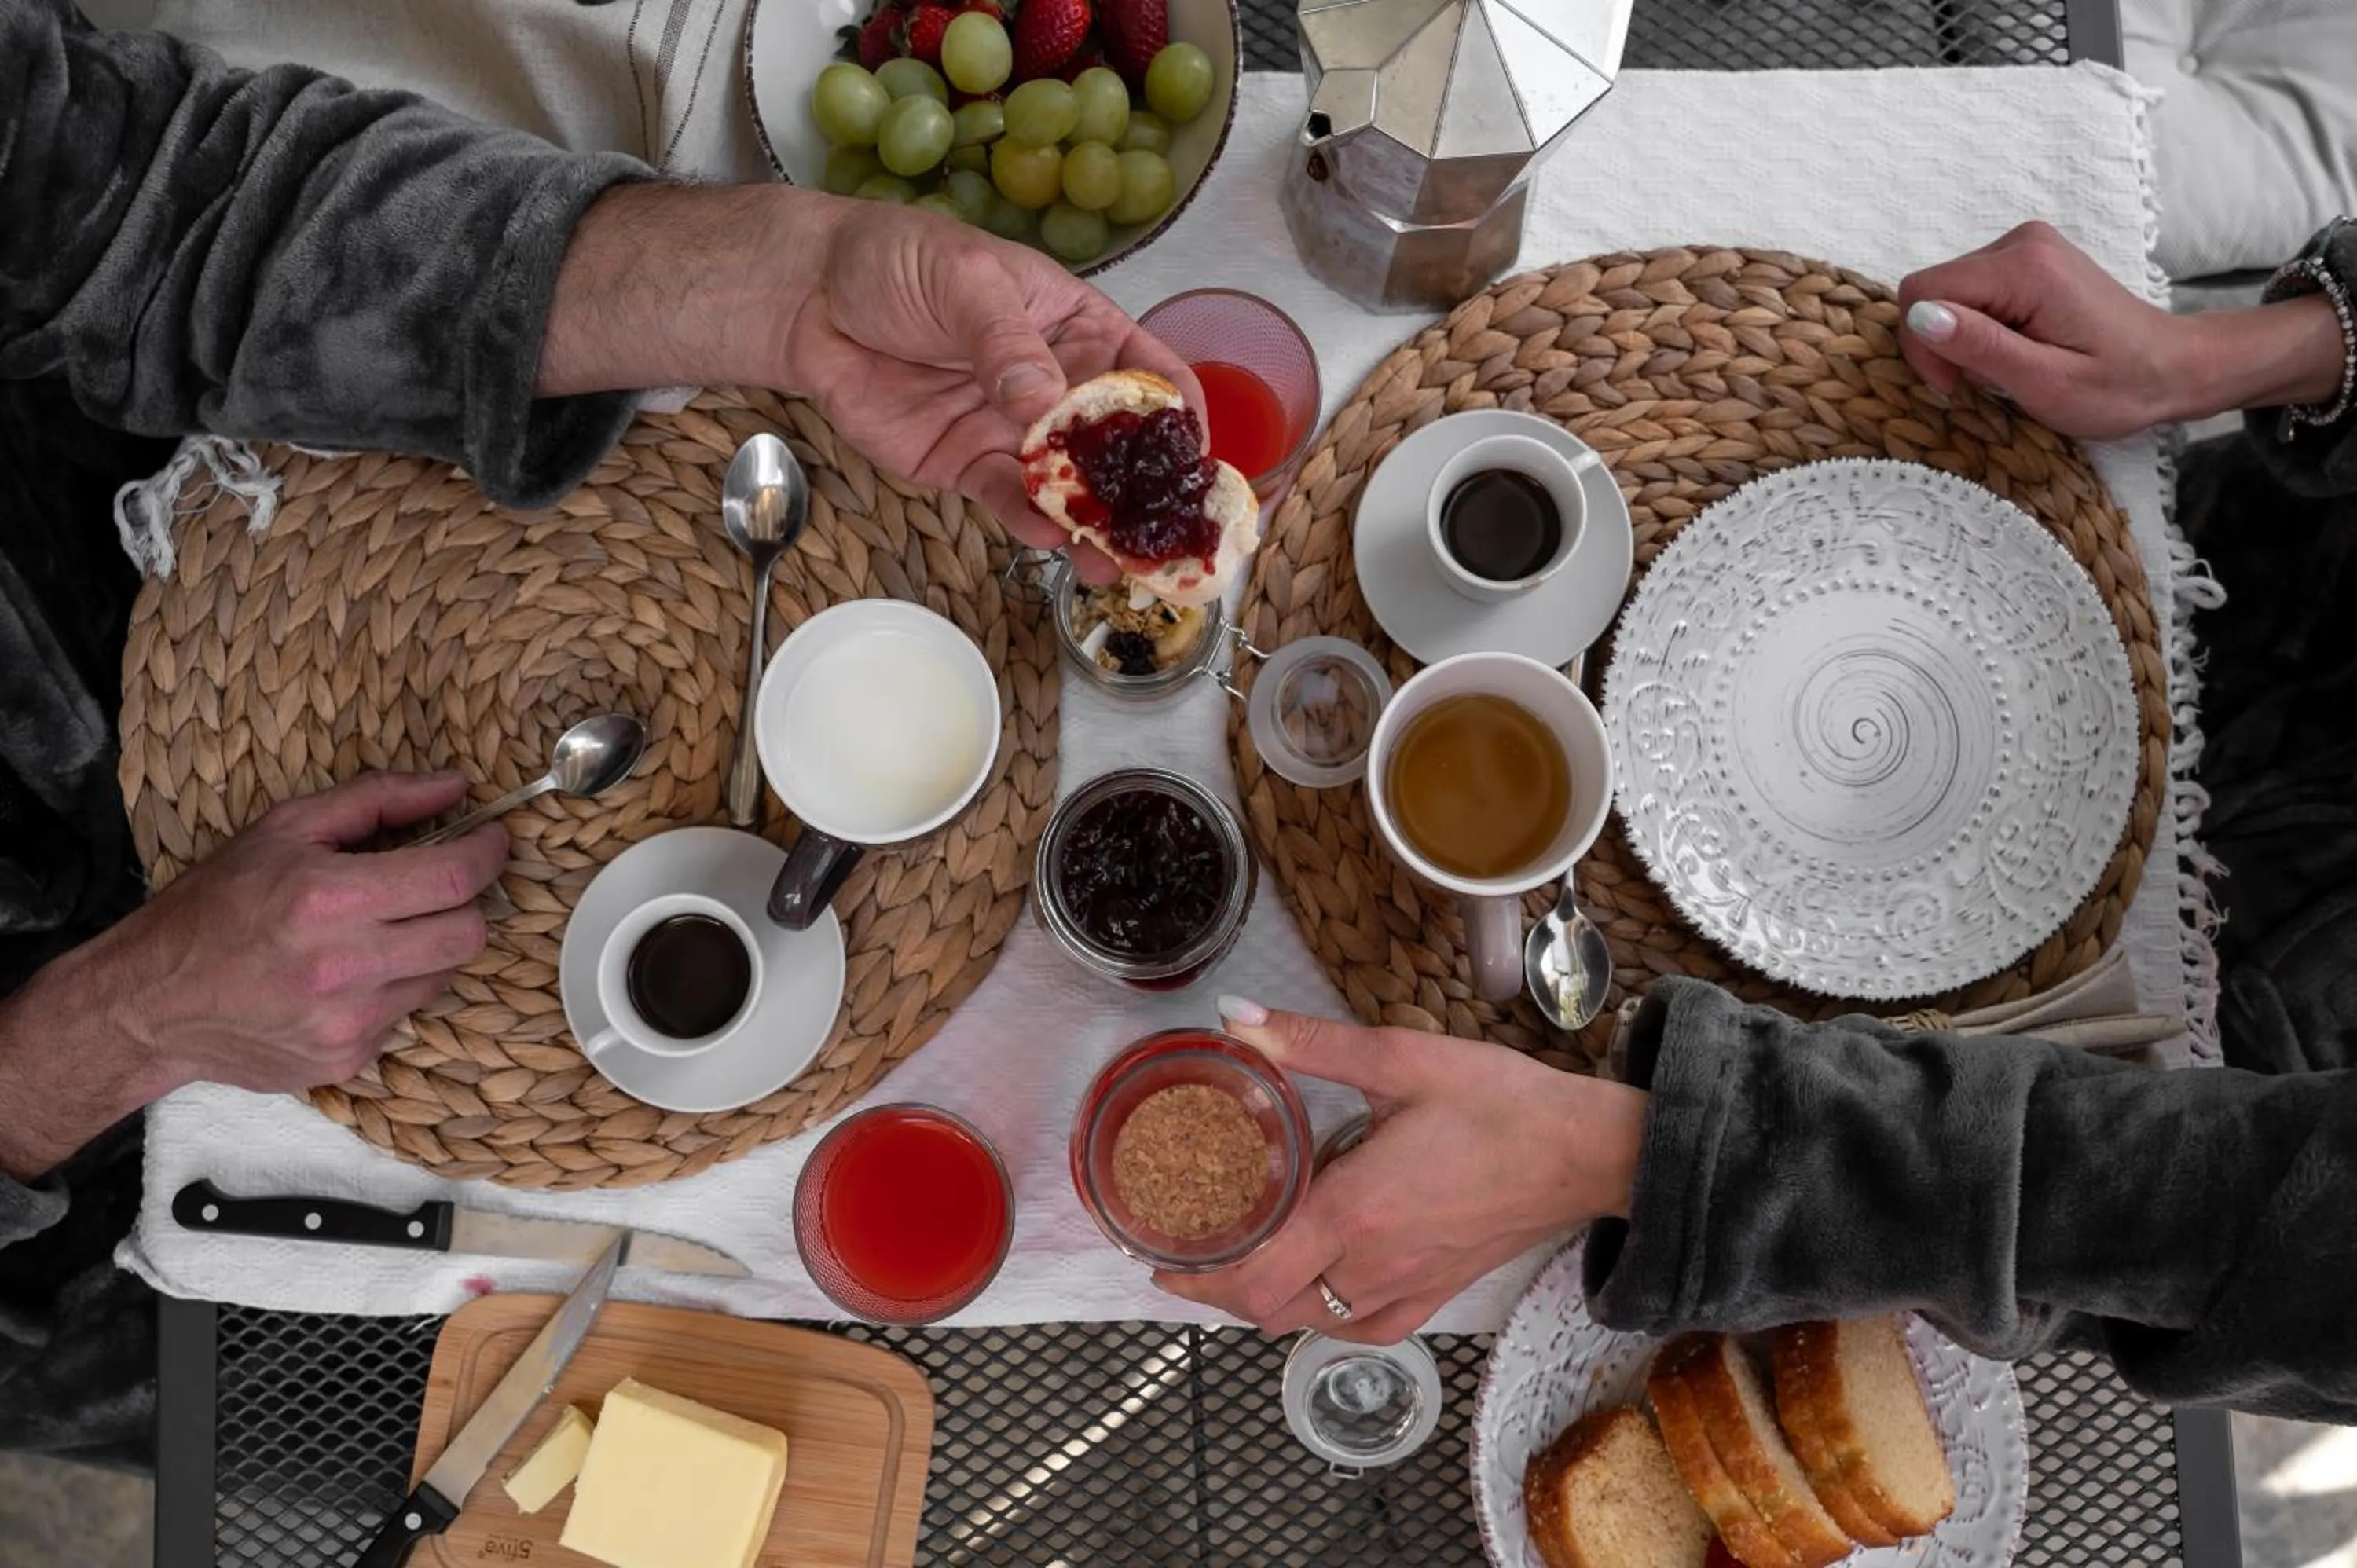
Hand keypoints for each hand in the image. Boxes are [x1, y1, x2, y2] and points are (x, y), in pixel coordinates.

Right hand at [0, 773, 504, 1176]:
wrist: (151, 1004)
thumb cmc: (214, 906)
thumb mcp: (283, 829)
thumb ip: (376, 799)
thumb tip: (454, 785)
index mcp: (328, 898)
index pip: (454, 877)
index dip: (488, 854)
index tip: (491, 839)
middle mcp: (345, 965)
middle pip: (468, 933)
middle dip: (467, 903)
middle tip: (441, 886)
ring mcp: (348, 1021)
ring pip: (443, 975)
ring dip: (427, 947)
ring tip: (379, 933)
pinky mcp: (346, 1060)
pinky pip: (405, 1015)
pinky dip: (392, 989)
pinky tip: (347, 978)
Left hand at [774, 198, 1202, 580]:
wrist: (808, 299)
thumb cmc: (895, 263)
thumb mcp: (965, 279)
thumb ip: (1006, 341)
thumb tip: (1044, 400)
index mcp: (1078, 327)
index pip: (1149, 372)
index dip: (1178, 415)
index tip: (1191, 458)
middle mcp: (1058, 385)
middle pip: (1120, 446)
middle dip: (1143, 492)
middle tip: (1161, 535)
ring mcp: (1015, 432)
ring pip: (1070, 487)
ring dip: (1093, 524)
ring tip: (1109, 558)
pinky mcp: (969, 466)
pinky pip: (1010, 502)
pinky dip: (1031, 523)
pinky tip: (1047, 535)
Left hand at [1155, 1000, 1648, 1344]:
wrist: (1587, 1151)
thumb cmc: (1501, 1104)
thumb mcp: (1400, 1059)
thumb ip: (1311, 1043)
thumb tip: (1237, 1018)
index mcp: (1351, 1212)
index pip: (1251, 1274)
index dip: (1195, 1274)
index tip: (1160, 1254)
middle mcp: (1371, 1265)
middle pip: (1267, 1308)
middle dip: (1219, 1288)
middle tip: (1190, 1252)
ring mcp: (1406, 1289)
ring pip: (1311, 1324)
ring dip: (1267, 1300)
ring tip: (1244, 1258)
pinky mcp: (1436, 1295)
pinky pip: (1362, 1331)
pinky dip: (1324, 1316)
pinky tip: (1318, 1281)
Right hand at [1897, 222, 2186, 439]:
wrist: (2174, 366)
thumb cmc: (2118, 386)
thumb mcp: (2046, 382)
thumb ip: (1980, 346)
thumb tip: (1919, 316)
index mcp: (2025, 267)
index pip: (1923, 291)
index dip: (1923, 345)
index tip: (1956, 386)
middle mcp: (2022, 241)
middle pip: (1934, 289)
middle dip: (1944, 343)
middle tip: (1988, 382)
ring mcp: (2027, 245)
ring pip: (1949, 292)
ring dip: (1962, 339)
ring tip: (2008, 368)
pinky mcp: (2030, 258)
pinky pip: (1973, 290)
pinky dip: (1979, 327)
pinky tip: (2014, 349)